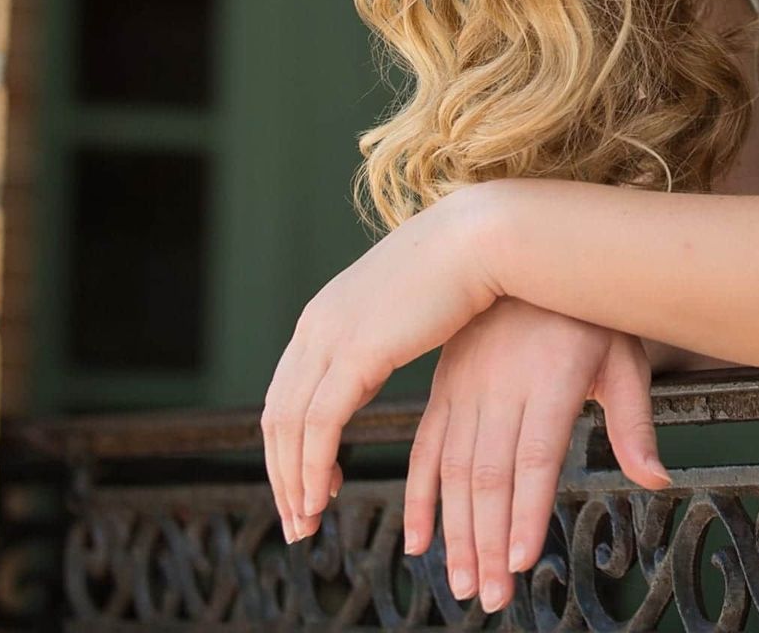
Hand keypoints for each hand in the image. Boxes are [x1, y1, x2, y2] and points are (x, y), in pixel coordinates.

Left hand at [262, 184, 501, 540]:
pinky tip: (324, 496)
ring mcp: (330, 336)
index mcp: (325, 315)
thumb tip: (391, 341)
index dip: (290, 447)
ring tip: (308, 522)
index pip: (286, 394)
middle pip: (277, 416)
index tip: (309, 486)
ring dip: (293, 482)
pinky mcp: (355, 352)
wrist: (482, 236)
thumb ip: (385, 328)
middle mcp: (315, 326)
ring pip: (289, 426)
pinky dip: (313, 467)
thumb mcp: (407, 302)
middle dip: (282, 475)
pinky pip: (318, 424)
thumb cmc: (464, 266)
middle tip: (299, 521)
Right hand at [407, 298, 670, 613]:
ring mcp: (466, 387)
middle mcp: (500, 385)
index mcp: (549, 378)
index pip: (533, 458)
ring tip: (463, 584)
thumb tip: (657, 478)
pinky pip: (425, 448)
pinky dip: (419, 496)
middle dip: (486, 543)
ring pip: (454, 471)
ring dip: (455, 533)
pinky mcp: (444, 388)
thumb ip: (634, 421)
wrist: (529, 247)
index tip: (519, 561)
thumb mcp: (624, 354)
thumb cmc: (589, 310)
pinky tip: (420, 539)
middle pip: (489, 476)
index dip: (524, 512)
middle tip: (489, 597)